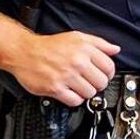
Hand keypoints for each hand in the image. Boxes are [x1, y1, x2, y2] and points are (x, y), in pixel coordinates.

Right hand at [6, 30, 120, 107]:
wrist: (24, 52)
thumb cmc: (49, 46)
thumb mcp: (76, 37)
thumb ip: (99, 43)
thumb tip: (115, 49)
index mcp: (84, 49)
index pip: (109, 67)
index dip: (108, 74)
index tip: (102, 75)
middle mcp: (77, 62)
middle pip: (101, 83)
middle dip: (97, 84)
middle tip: (89, 82)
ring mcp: (66, 76)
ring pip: (90, 93)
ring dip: (85, 92)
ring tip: (78, 87)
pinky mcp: (56, 88)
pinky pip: (75, 101)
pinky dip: (75, 99)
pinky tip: (70, 92)